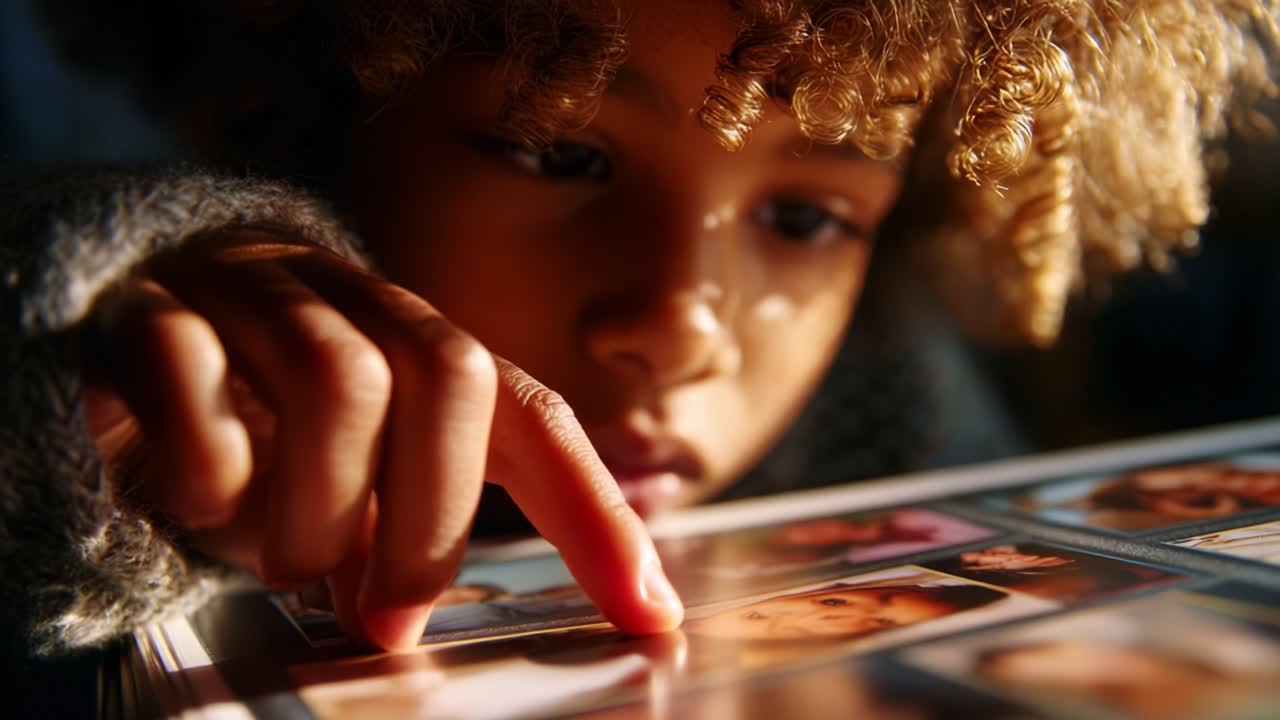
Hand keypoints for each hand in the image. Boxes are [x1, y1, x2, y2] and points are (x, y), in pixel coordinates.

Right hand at [82, 232, 682, 649]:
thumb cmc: (262, 431)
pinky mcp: (151, 307)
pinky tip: (204, 503)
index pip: (535, 418)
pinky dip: (211, 466)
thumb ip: (402, 525)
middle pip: (449, 373)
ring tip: (291, 565)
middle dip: (431, 521)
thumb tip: (410, 615)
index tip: (647, 613)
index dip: (596, 514)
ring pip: (336, 378)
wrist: (130, 335)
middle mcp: (355, 305)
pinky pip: (192, 369)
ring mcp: (257, 292)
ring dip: (324, 511)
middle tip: (385, 619)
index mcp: (422, 349)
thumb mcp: (352, 482)